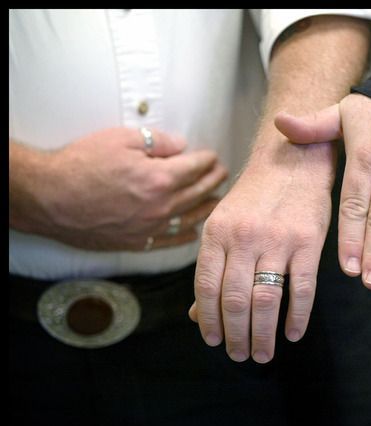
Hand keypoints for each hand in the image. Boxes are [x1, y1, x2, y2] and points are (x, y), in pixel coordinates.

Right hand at [22, 127, 227, 249]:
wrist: (48, 196)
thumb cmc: (80, 164)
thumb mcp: (120, 139)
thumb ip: (157, 141)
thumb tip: (181, 146)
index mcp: (160, 178)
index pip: (197, 168)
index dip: (208, 160)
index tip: (213, 157)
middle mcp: (161, 206)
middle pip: (199, 193)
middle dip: (214, 181)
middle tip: (222, 174)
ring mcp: (150, 227)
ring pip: (190, 219)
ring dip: (207, 208)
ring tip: (216, 200)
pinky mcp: (136, 242)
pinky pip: (170, 241)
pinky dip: (186, 236)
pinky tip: (194, 231)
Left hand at [190, 135, 334, 362]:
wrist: (292, 160)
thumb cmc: (256, 196)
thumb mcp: (224, 223)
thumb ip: (212, 267)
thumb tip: (197, 313)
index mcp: (217, 233)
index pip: (207, 287)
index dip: (209, 320)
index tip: (214, 341)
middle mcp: (244, 237)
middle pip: (235, 300)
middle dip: (236, 336)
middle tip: (240, 355)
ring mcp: (277, 240)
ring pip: (265, 300)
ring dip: (262, 334)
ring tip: (262, 354)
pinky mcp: (308, 242)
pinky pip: (302, 289)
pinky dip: (297, 317)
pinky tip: (293, 333)